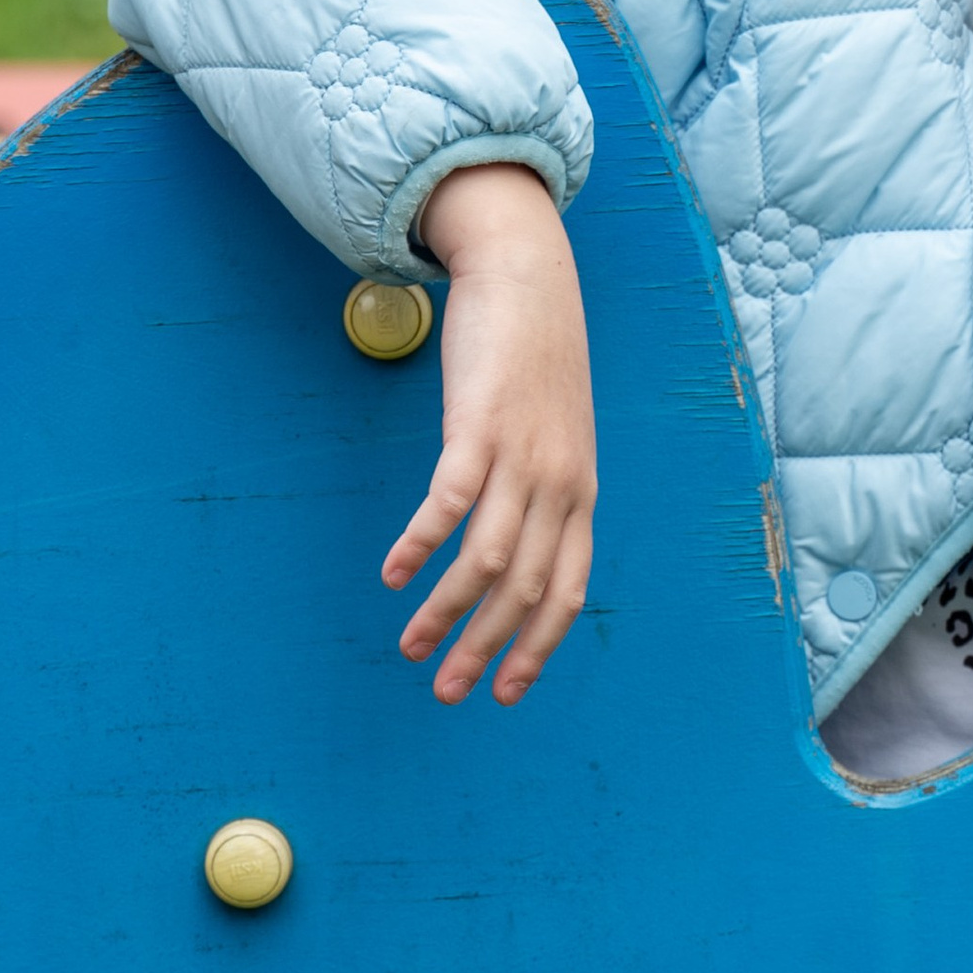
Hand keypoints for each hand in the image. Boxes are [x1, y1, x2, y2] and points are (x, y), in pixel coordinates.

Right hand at [382, 163, 595, 704]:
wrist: (529, 280)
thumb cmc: (534, 364)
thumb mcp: (555, 436)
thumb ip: (541, 491)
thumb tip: (513, 544)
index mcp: (581, 495)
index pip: (568, 593)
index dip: (537, 648)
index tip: (504, 692)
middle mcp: (559, 485)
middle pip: (525, 590)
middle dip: (484, 649)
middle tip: (446, 692)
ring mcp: (522, 458)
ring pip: (487, 559)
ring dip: (445, 612)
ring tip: (410, 646)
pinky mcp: (480, 427)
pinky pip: (449, 503)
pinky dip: (421, 545)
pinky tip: (392, 574)